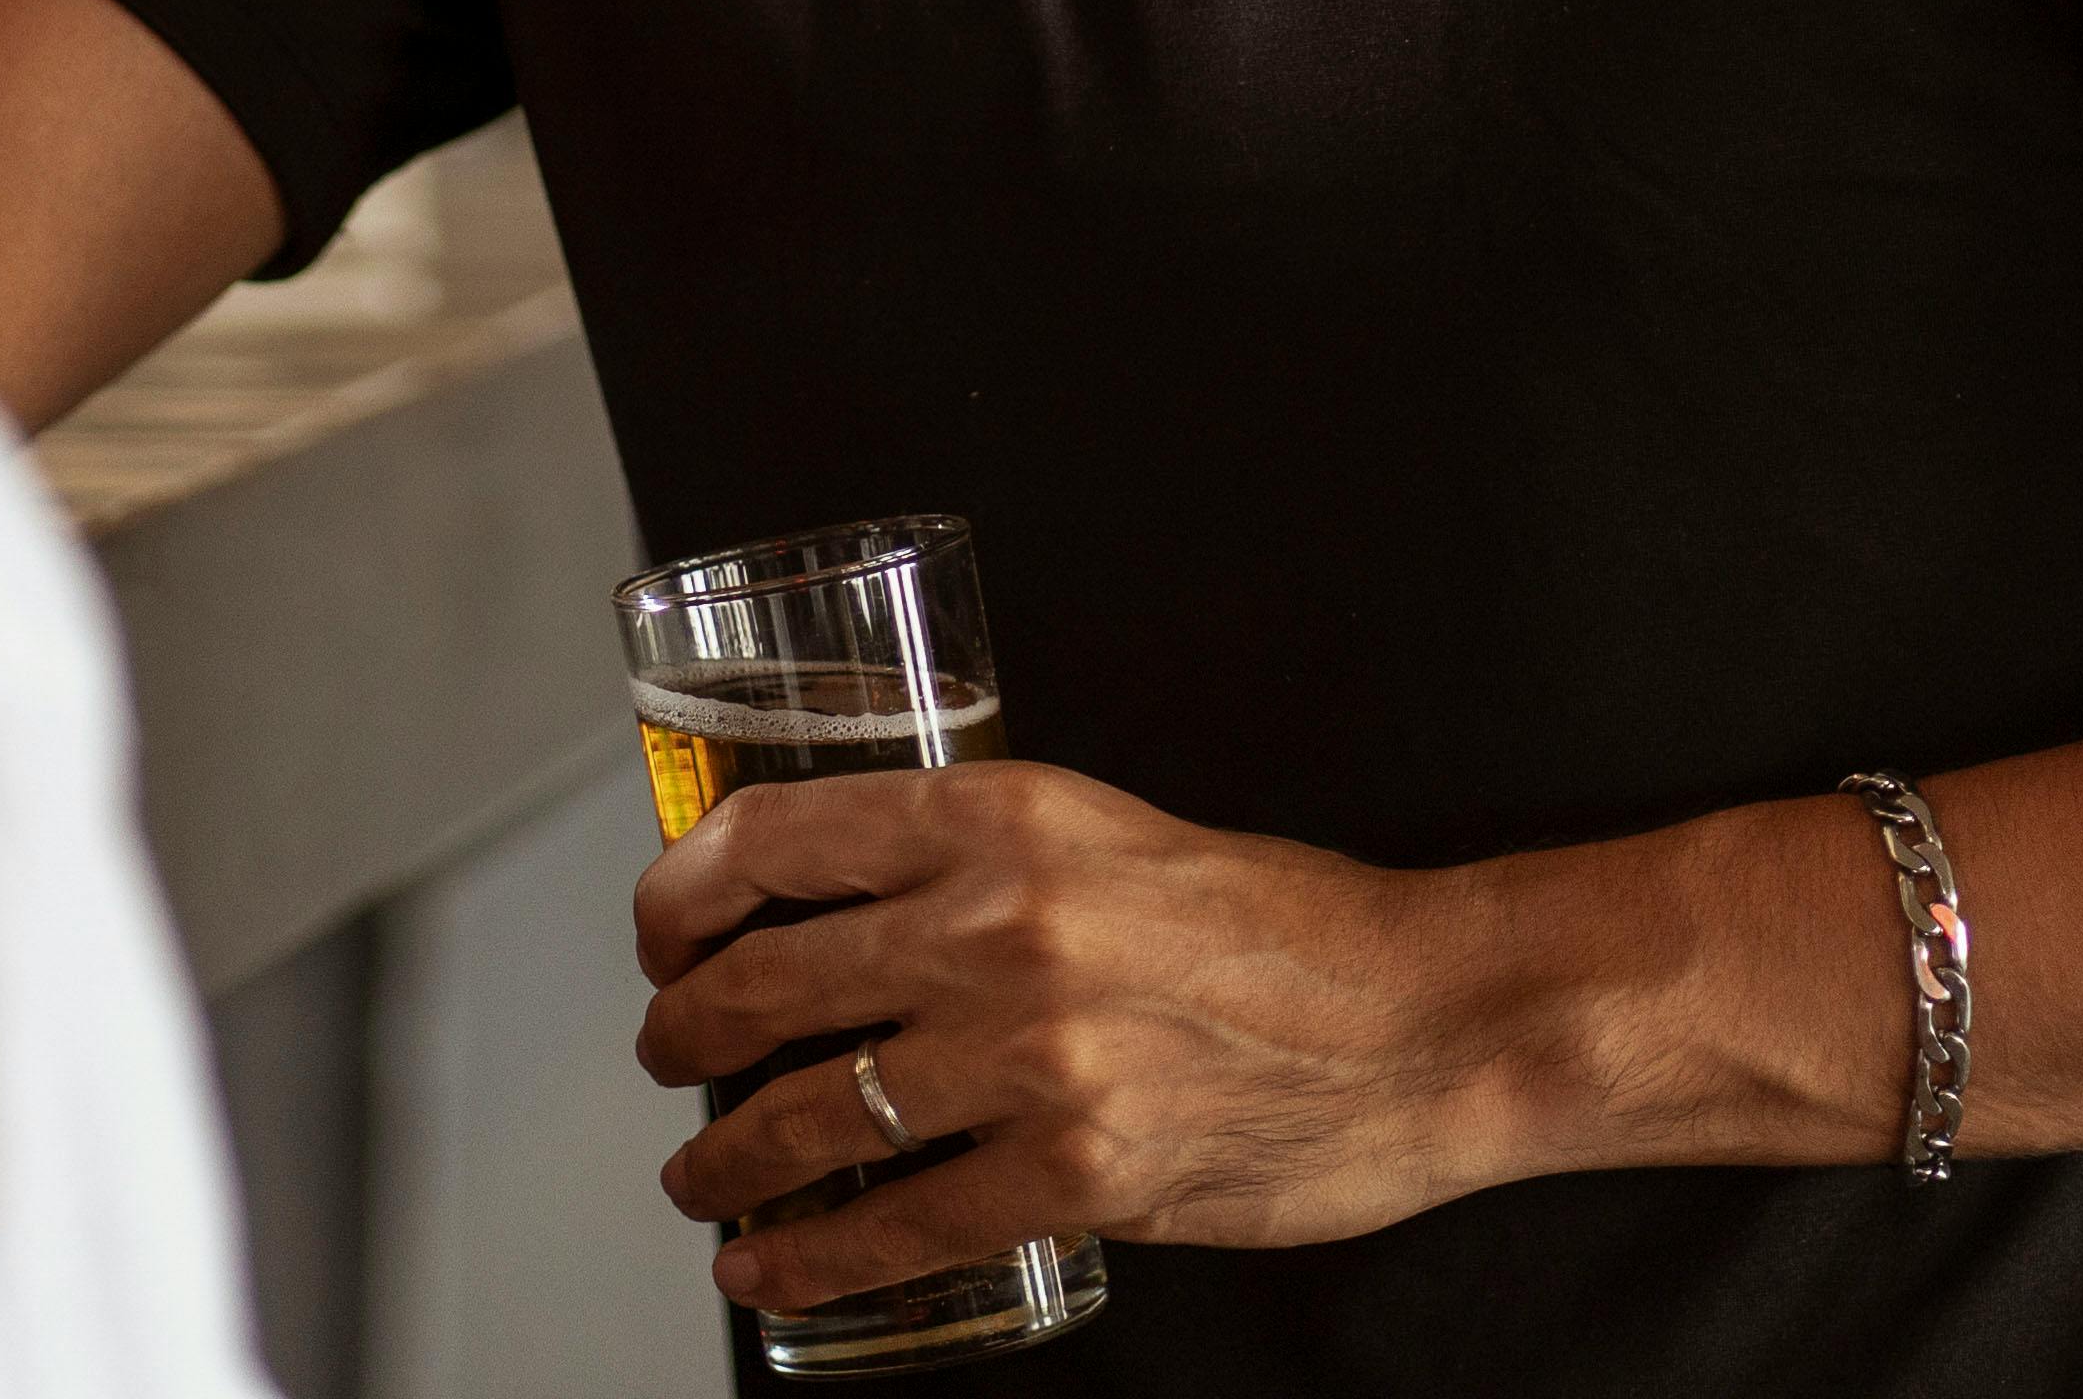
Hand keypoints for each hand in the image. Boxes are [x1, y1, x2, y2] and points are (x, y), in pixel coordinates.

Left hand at [631, 759, 1547, 1313]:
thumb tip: (845, 910)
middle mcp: (996, 924)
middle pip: (763, 983)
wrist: (1421, 1021)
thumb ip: (979, 862)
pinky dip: (807, 1259)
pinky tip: (768, 1267)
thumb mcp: (1105, 834)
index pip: (771, 836)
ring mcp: (1030, 1056)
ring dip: (722, 1159)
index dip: (677, 895)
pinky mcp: (1073, 1172)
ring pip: (808, 1115)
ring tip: (700, 1176)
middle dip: (682, 1036)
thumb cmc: (1276, 926)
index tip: (660, 936)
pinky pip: (894, 1224)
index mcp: (997, 815)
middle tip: (670, 1059)